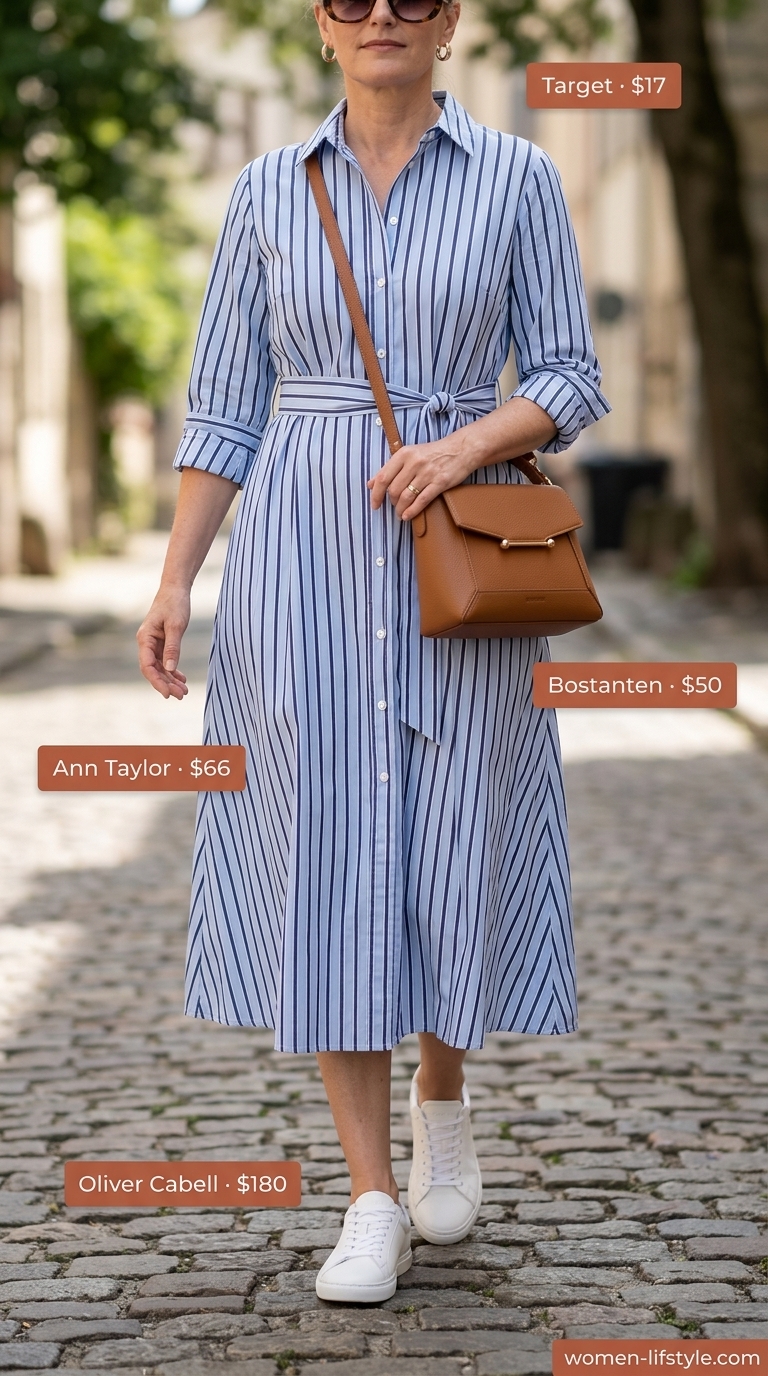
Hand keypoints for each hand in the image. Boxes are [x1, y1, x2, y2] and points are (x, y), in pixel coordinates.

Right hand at [137, 586, 190, 700]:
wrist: (175, 589)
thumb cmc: (174, 603)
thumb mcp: (176, 626)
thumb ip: (173, 647)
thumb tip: (170, 669)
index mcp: (145, 638)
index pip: (147, 666)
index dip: (157, 682)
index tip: (169, 693)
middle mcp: (146, 643)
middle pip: (153, 670)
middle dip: (166, 684)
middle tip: (181, 695)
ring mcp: (153, 643)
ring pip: (160, 667)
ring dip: (170, 680)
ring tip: (184, 691)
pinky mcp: (161, 642)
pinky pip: (165, 661)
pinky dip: (173, 671)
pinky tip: (182, 679)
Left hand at [367, 432, 475, 520]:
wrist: (461, 449)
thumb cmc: (433, 453)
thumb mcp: (410, 454)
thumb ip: (390, 468)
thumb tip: (370, 483)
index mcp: (404, 454)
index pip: (383, 477)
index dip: (376, 494)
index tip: (374, 504)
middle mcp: (414, 463)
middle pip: (394, 490)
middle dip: (391, 503)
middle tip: (394, 506)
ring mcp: (427, 473)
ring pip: (406, 497)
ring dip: (400, 509)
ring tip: (400, 514)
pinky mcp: (439, 483)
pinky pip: (421, 501)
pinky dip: (412, 511)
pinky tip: (408, 516)